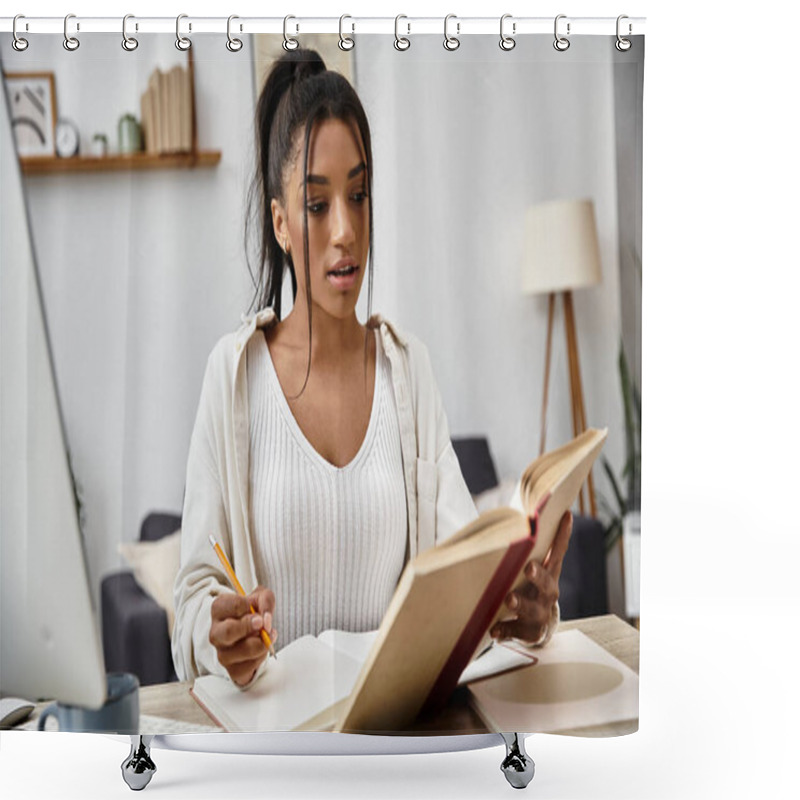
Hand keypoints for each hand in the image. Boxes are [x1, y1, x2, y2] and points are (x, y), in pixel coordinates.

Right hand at [209, 587, 276, 686]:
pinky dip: (261, 657)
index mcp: (219, 609)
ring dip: (261, 642)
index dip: (247, 606)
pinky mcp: (232, 670)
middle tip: (261, 624)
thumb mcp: (261, 597)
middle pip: (228, 632)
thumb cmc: (253, 612)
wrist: (253, 633)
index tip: (254, 608)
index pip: (231, 605)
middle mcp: (216, 632)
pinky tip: (261, 649)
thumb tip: (266, 620)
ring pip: (243, 650)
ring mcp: (222, 653)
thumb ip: (265, 601)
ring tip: (266, 636)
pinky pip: (249, 666)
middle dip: (249, 626)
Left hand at [490, 510, 571, 644]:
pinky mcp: (530, 632)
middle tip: (528, 568)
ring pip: (531, 609)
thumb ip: (524, 550)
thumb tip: (505, 520)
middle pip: (546, 582)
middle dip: (538, 575)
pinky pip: (515, 632)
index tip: (565, 515)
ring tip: (509, 599)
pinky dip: (504, 630)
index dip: (563, 532)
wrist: (539, 626)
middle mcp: (548, 592)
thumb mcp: (533, 569)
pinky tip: (493, 630)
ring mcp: (540, 613)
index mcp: (550, 572)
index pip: (558, 550)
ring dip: (520, 603)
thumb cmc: (530, 587)